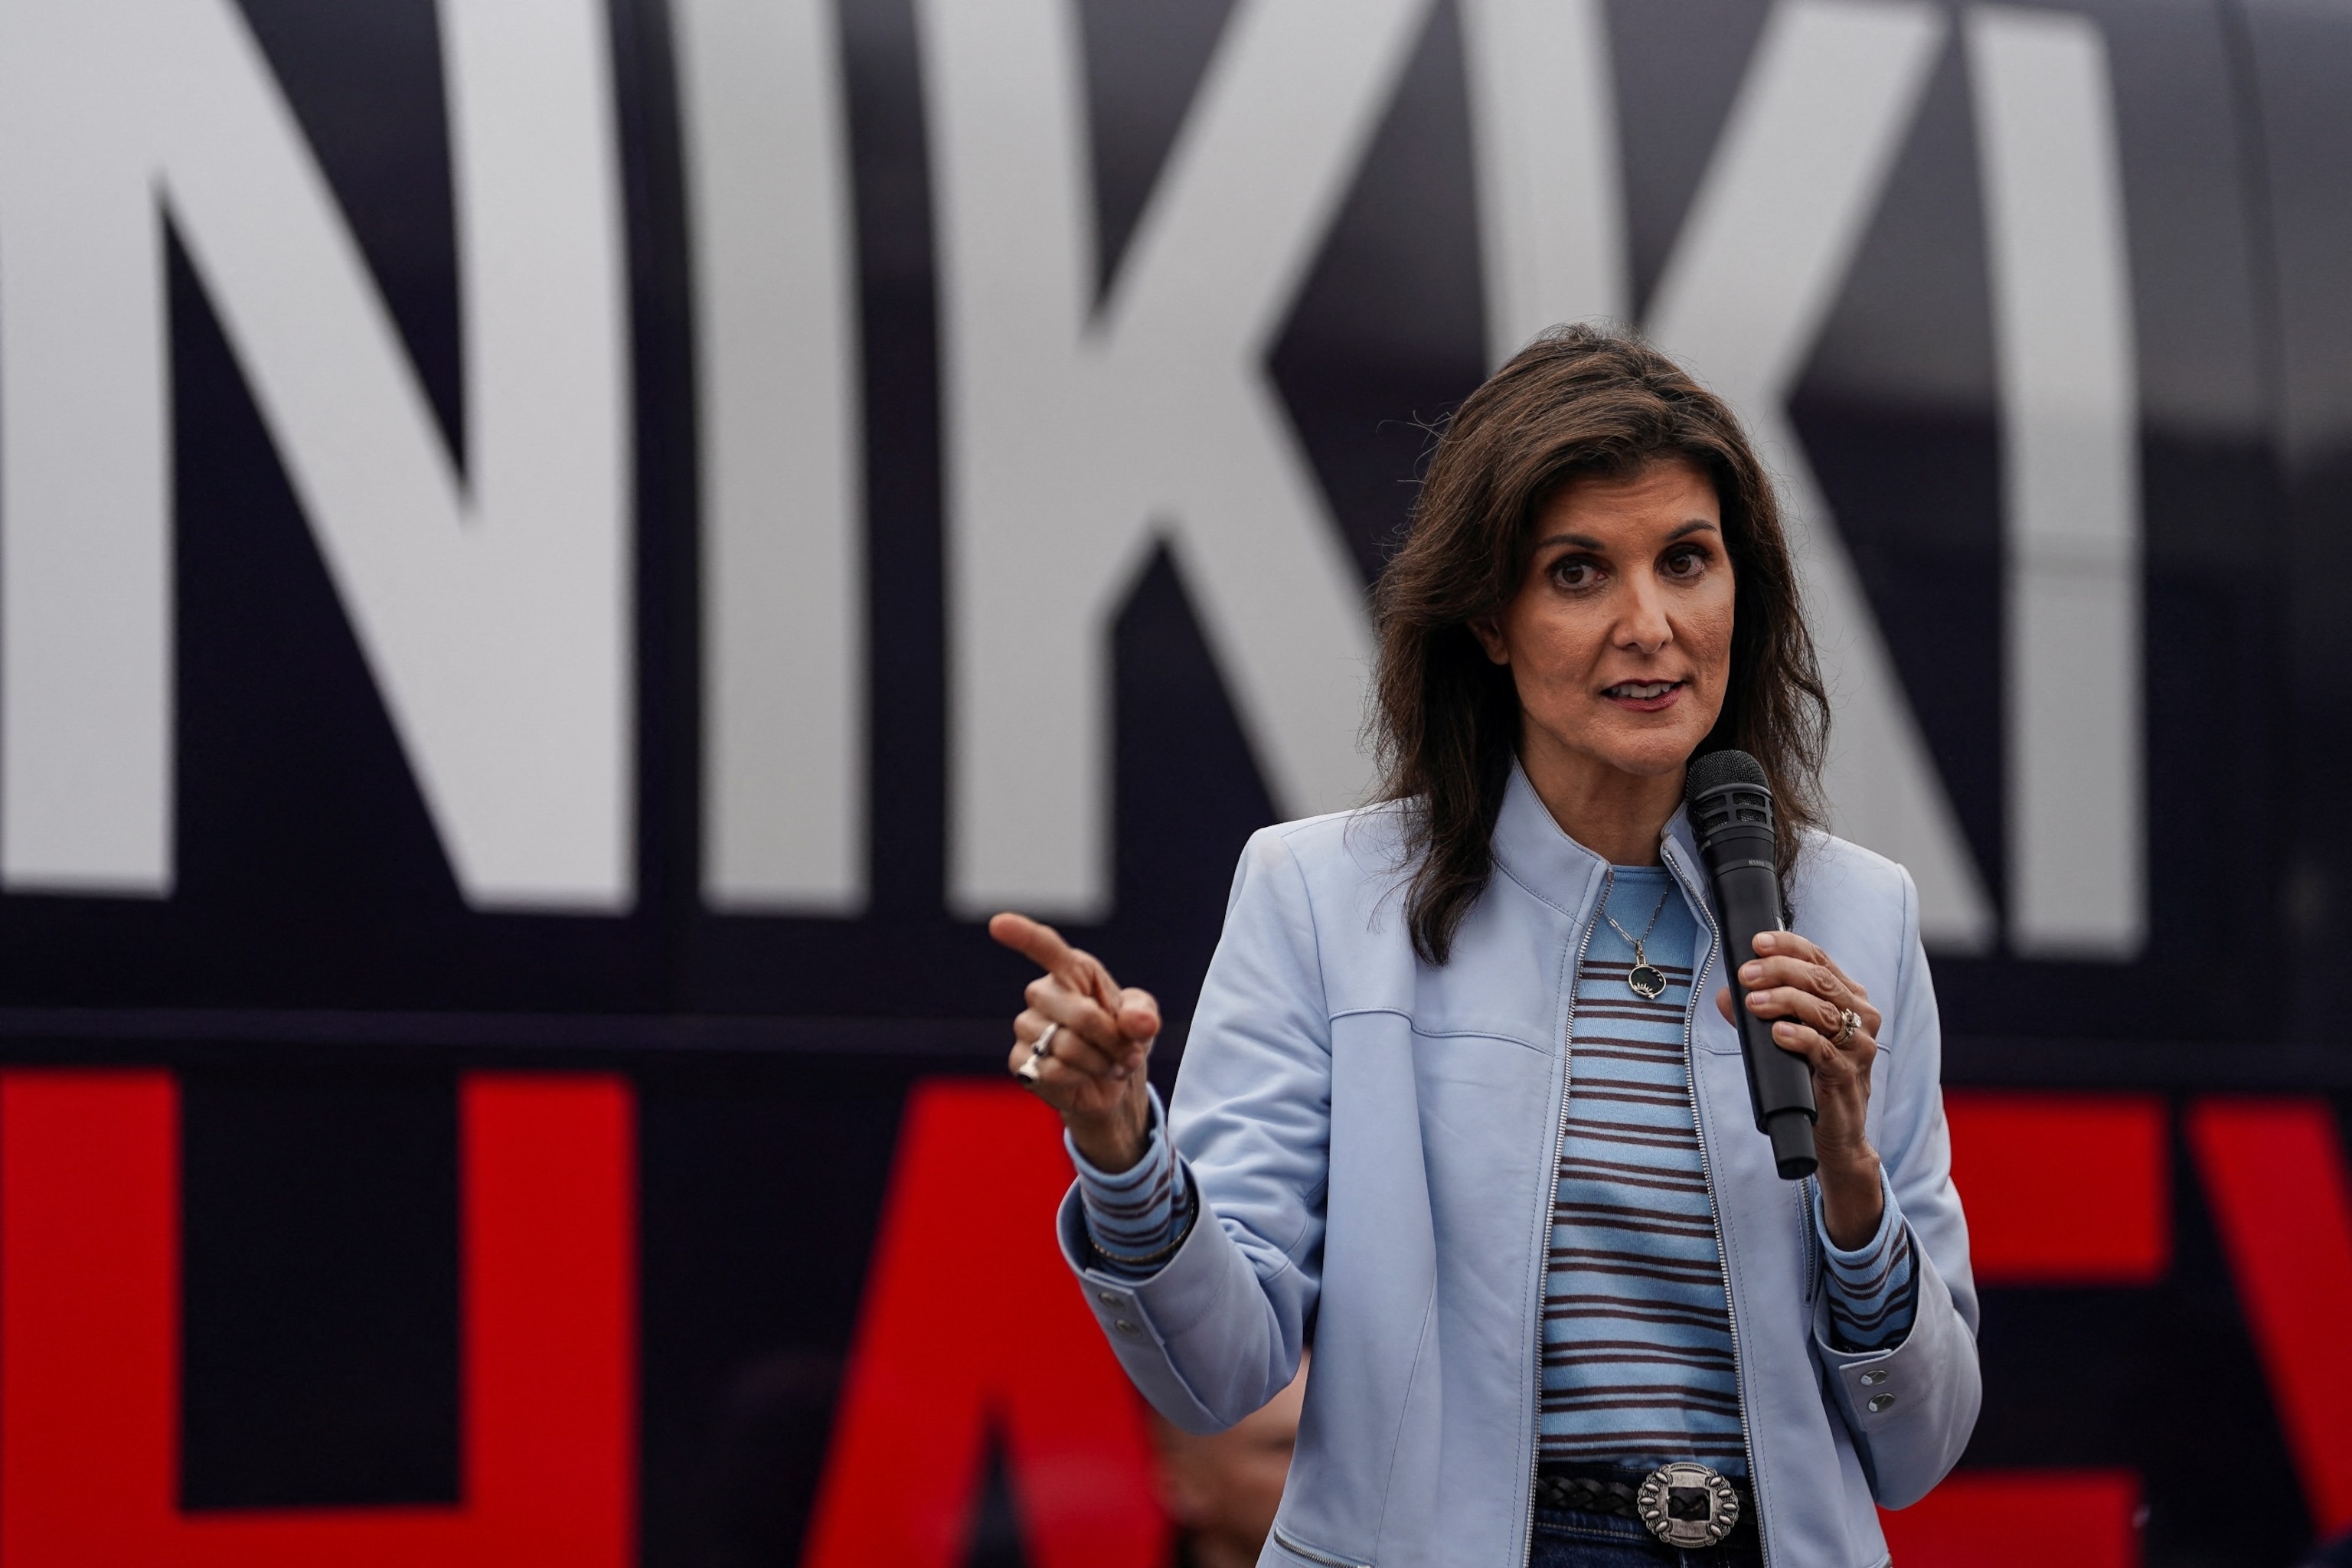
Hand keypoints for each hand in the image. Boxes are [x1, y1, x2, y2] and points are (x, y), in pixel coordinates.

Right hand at [989, 913, 1159, 1172]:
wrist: (1109, 1082)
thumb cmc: (1122, 1039)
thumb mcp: (1143, 1021)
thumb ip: (1143, 1016)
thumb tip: (1139, 1022)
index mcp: (1072, 971)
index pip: (1047, 948)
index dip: (1024, 935)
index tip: (999, 923)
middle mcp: (1043, 993)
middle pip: (1082, 1015)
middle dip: (1113, 1040)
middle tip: (1127, 1051)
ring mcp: (1026, 1026)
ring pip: (1069, 1047)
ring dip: (1100, 1063)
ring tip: (1107, 1064)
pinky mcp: (1018, 1060)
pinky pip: (1053, 1071)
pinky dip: (1079, 1078)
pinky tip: (1083, 1076)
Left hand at [1715, 931, 1884, 1247]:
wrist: (1834, 1135)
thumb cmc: (1809, 1079)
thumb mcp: (1781, 1040)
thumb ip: (1756, 1014)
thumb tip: (1723, 994)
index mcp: (1848, 998)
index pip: (1820, 959)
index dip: (1788, 945)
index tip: (1755, 942)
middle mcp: (1860, 1017)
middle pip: (1821, 979)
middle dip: (1779, 971)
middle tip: (1746, 973)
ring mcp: (1858, 1047)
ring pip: (1823, 1010)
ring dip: (1784, 1000)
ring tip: (1753, 1002)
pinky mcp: (1848, 1076)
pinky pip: (1824, 1050)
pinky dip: (1799, 1037)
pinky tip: (1777, 1033)